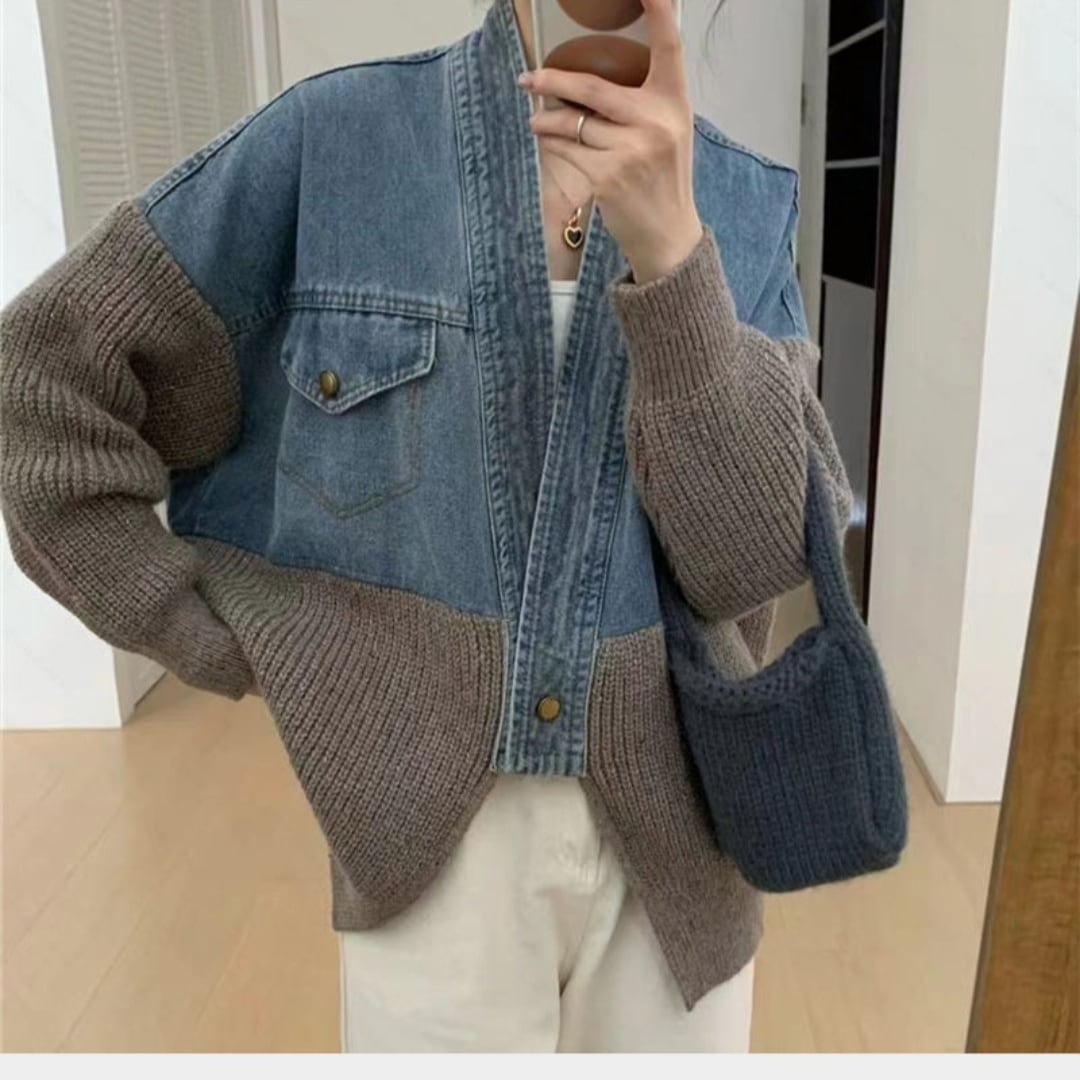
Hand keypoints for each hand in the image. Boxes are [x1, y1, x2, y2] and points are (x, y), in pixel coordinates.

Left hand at [518, 0, 702, 283]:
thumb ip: (641, 104)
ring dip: (546, 122)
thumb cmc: (662, 179)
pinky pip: (566, 152)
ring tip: (537, 122)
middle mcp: (655, 122)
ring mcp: (630, 150)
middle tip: (530, 79)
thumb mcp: (667, 133)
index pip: (669, 46)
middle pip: (592, 87)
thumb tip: (589, 84)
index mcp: (674, 103)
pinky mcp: (607, 177)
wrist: (667, 234)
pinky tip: (550, 148)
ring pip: (572, 123)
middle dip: (552, 82)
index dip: (659, 10)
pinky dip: (553, 148)